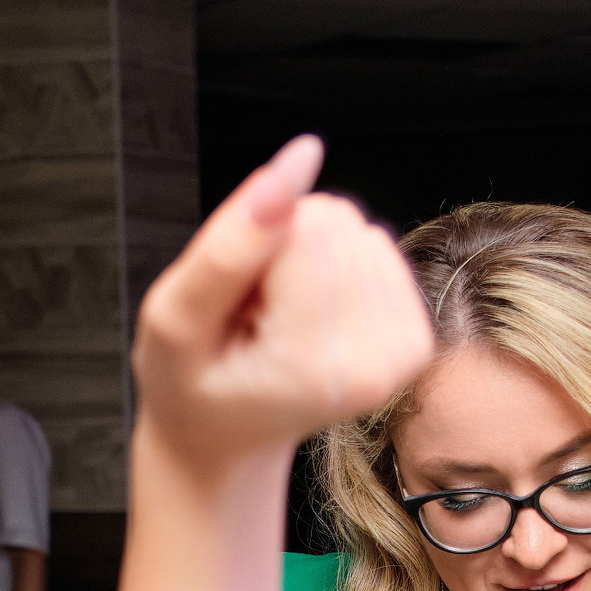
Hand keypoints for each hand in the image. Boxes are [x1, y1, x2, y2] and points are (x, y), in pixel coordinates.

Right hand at [131, 135, 434, 461]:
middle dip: (284, 250)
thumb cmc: (191, 383)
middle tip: (254, 312)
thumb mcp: (176, 316)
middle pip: (337, 222)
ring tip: (276, 319)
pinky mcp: (414, 341)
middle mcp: (370, 367)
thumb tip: (302, 155)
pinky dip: (337, 270)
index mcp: (309, 370)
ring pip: (358, 229)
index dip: (255, 242)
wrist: (226, 434)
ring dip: (307, 260)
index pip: (307, 227)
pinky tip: (307, 315)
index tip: (236, 300)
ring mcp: (401, 357)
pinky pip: (378, 248)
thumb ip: (232, 240)